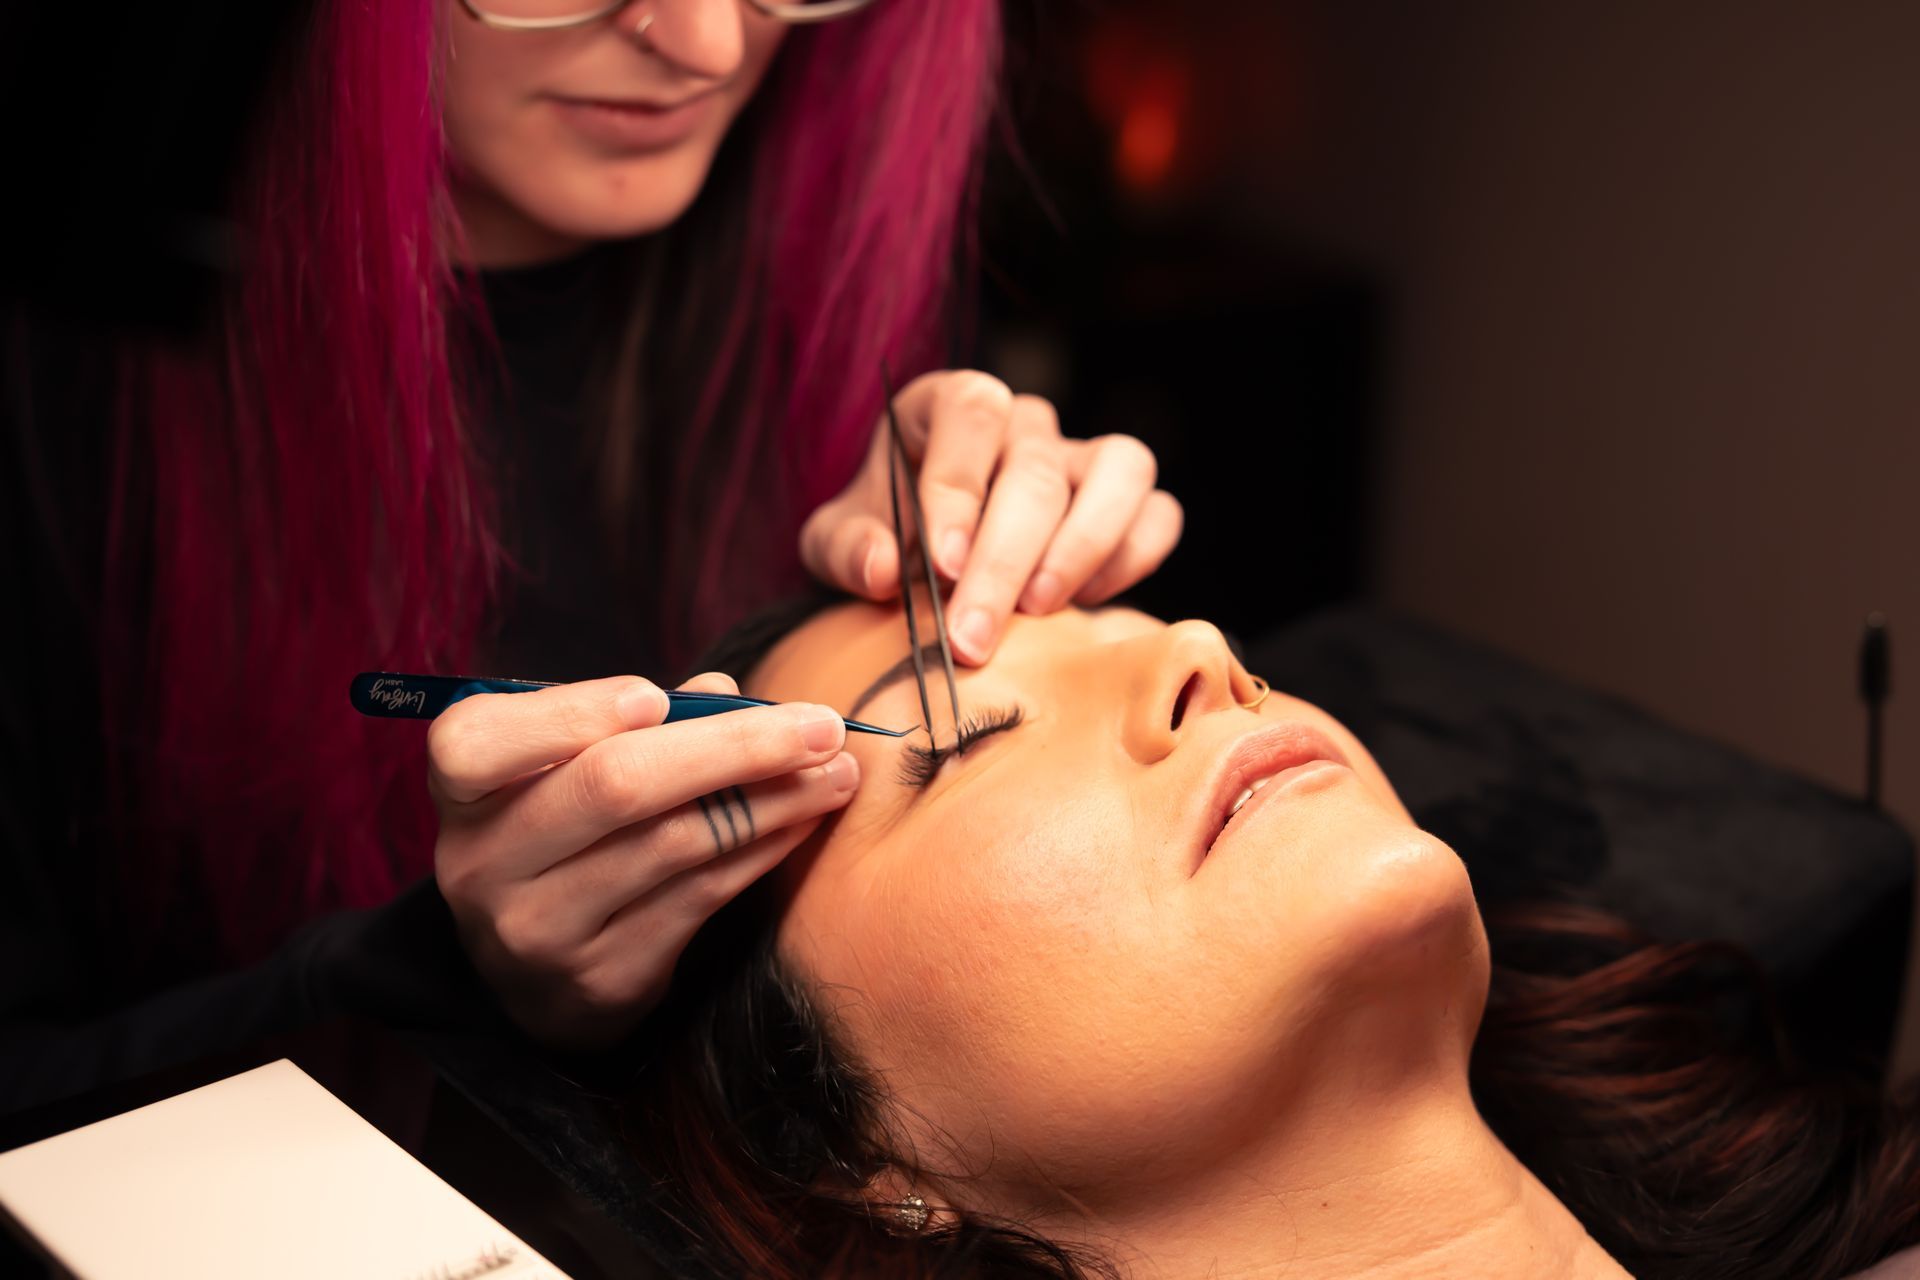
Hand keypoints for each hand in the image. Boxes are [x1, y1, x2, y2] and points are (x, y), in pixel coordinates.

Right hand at [429, 671, 857, 1047]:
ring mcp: (540, 930)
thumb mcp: (567, 770)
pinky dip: (763, 850)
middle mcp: (484, 865)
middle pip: (613, 786)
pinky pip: (700, 897)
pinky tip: (804, 820)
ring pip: (675, 844)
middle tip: (822, 724)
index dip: (570, 714)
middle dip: (734, 746)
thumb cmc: (563, 833)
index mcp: (463, 793)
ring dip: (773, 800)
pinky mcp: (601, 979)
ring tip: (837, 771)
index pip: (478, 742)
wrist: (536, 977)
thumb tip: (725, 691)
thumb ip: (634, 722)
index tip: (657, 697)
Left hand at [799, 370, 1182, 663]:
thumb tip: (880, 568)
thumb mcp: (839, 542)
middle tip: (972, 637)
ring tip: (1037, 612)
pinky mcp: (1127, 500)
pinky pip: (1158, 515)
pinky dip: (1130, 560)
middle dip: (1004, 560)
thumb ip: (846, 548)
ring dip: (1082, 548)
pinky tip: (1083, 604)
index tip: (942, 567)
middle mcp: (1024, 422)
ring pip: (1121, 470)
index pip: (972, 410)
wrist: (929, 565)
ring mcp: (1082, 455)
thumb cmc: (884, 537)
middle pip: (1035, 469)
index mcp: (950, 406)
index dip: (958, 487)